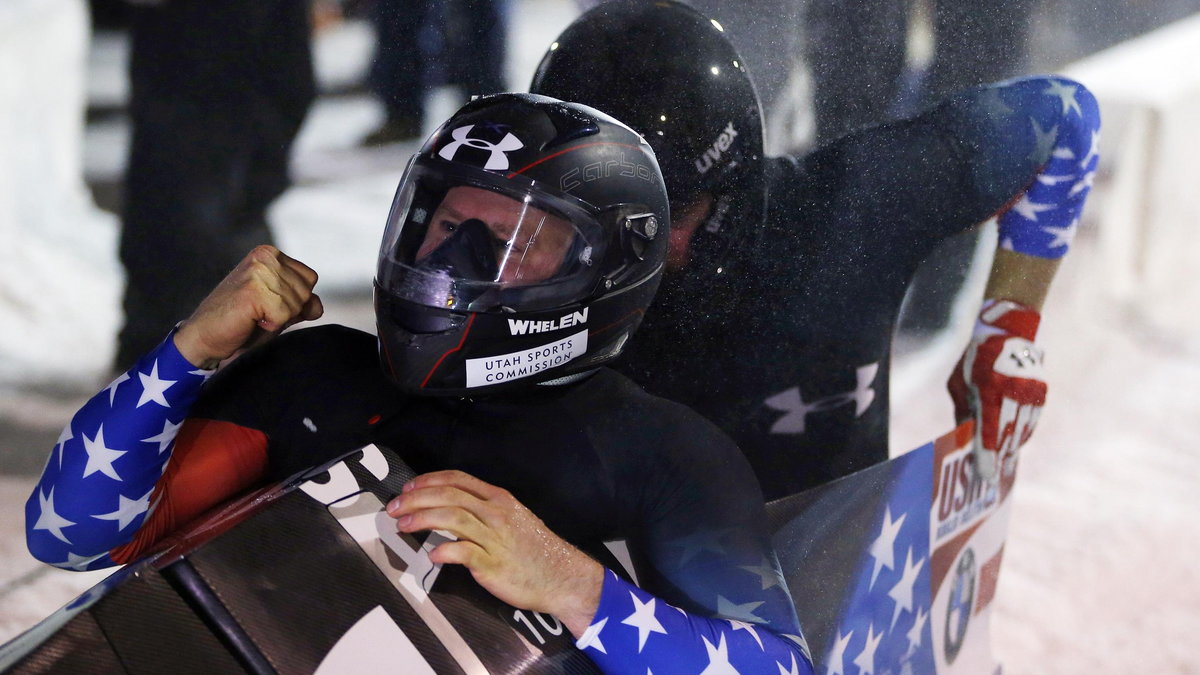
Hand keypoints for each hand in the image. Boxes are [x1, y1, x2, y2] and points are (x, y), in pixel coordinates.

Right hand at [173, 246, 323, 368]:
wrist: (204, 337)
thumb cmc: (242, 323)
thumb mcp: (279, 308)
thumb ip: (301, 302)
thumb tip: (317, 306)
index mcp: (270, 254)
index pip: (309, 279)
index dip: (295, 300)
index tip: (267, 304)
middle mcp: (265, 256)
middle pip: (306, 291)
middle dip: (289, 310)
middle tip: (259, 313)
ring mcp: (259, 271)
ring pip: (297, 304)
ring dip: (279, 318)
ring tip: (254, 316)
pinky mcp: (253, 290)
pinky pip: (285, 315)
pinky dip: (271, 325)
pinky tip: (251, 320)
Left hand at [386, 470, 602, 636]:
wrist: (560, 576)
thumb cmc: (534, 549)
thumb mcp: (514, 518)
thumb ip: (484, 510)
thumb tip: (450, 508)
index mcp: (499, 499)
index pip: (458, 479)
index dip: (429, 480)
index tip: (409, 488)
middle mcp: (495, 514)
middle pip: (449, 496)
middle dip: (416, 498)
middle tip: (394, 507)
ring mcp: (494, 539)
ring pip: (452, 518)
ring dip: (422, 519)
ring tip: (402, 524)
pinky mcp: (492, 565)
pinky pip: (464, 553)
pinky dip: (445, 551)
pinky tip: (432, 555)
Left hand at [947, 300, 1045, 480]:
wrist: (1008, 333)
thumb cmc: (976, 359)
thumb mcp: (960, 384)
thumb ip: (963, 411)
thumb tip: (964, 437)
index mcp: (990, 390)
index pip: (988, 432)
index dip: (986, 456)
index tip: (984, 476)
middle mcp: (1013, 393)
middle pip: (1007, 435)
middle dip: (998, 458)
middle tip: (991, 475)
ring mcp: (1030, 393)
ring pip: (1022, 431)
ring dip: (1011, 448)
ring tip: (1002, 464)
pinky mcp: (1039, 392)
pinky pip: (1031, 421)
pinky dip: (1022, 435)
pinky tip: (1014, 443)